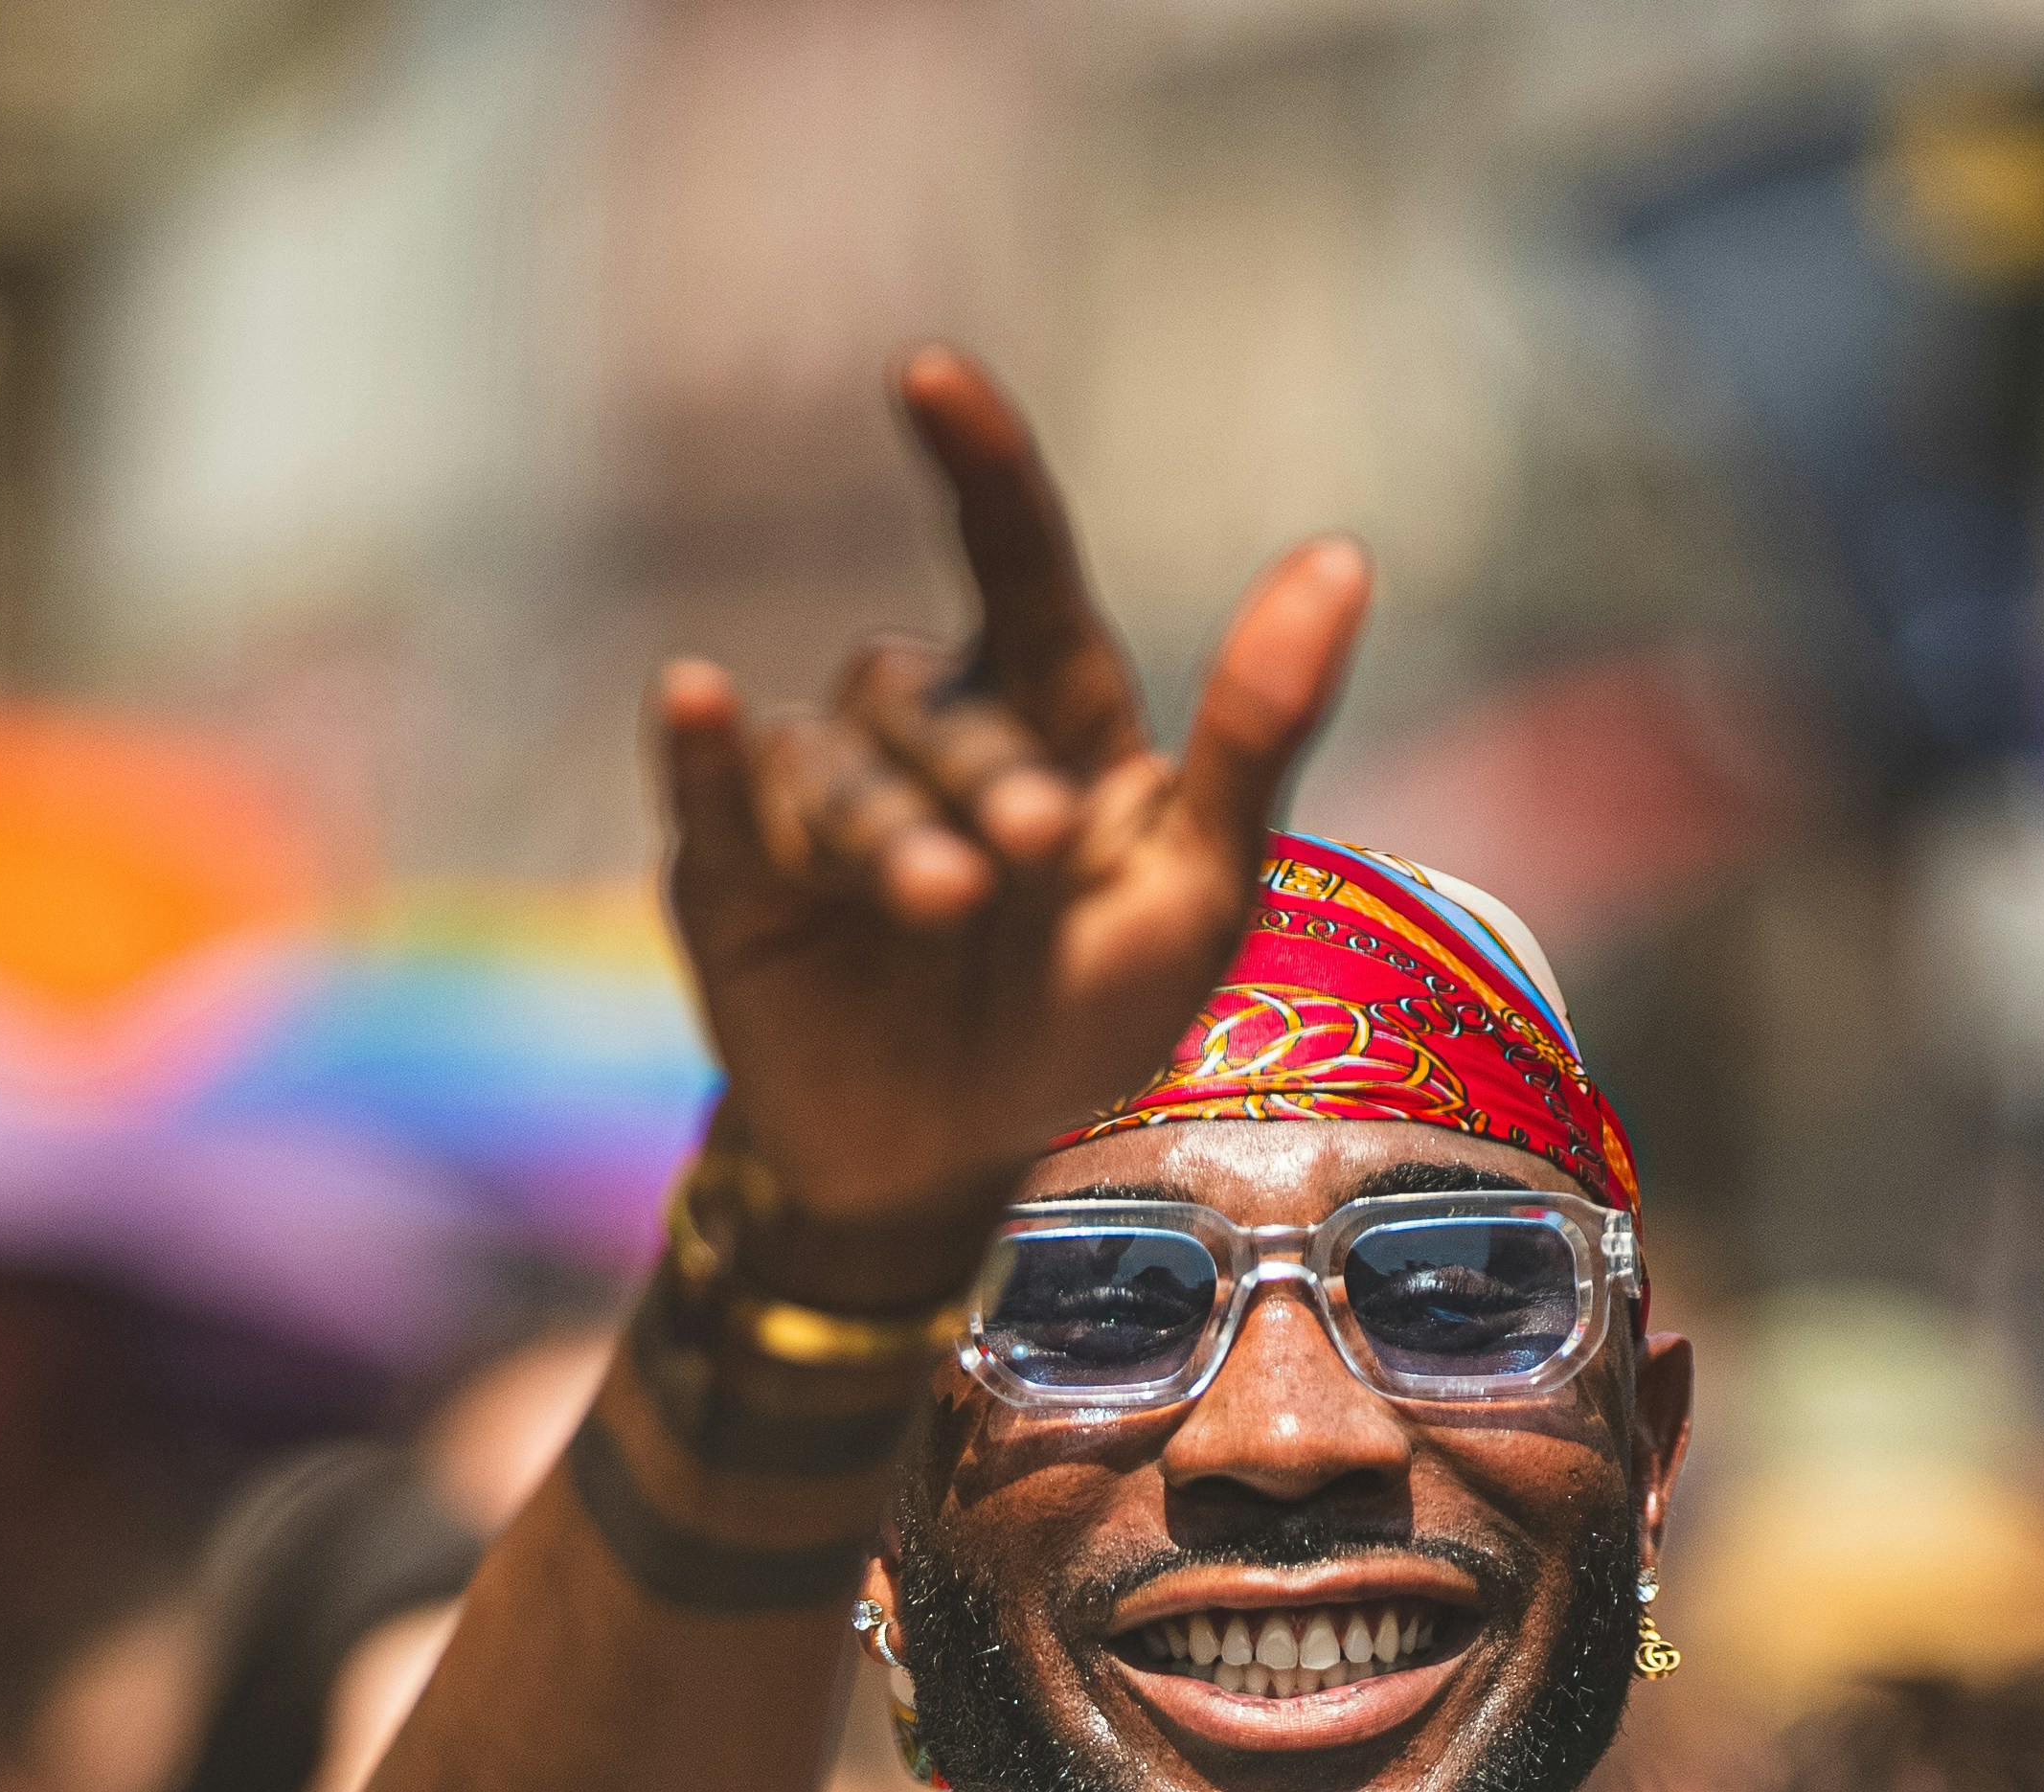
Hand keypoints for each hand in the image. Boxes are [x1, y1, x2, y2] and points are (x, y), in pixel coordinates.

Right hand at [656, 346, 1370, 1263]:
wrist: (955, 1162)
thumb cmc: (1085, 1021)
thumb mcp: (1199, 894)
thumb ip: (1257, 735)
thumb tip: (1340, 554)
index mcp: (1044, 717)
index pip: (1016, 567)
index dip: (980, 470)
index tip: (928, 378)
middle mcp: (927, 736)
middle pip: (936, 699)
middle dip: (982, 771)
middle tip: (1023, 858)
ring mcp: (823, 801)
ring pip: (842, 762)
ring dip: (891, 827)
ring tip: (942, 903)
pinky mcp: (735, 876)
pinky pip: (722, 794)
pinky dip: (711, 750)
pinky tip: (703, 698)